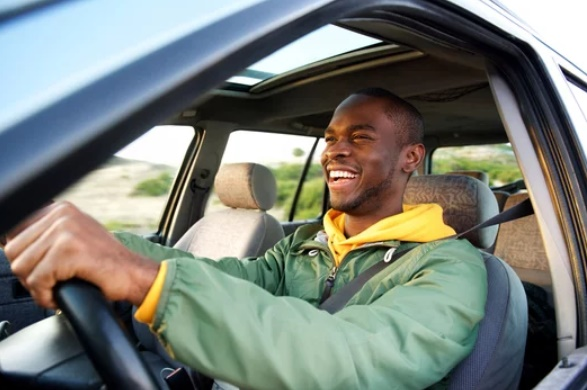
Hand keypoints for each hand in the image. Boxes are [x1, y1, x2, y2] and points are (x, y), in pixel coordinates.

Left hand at [4, 201, 158, 308]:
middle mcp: (61, 214)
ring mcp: (64, 231)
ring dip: (36, 287)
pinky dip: (45, 296)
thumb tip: (7, 242)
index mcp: (60, 208)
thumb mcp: (74, 238)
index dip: (23, 257)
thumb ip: (46, 235)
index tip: (39, 269)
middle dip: (27, 274)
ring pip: (21, 267)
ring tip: (55, 289)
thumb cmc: (105, 263)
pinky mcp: (67, 251)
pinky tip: (59, 296)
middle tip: (48, 284)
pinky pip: (37, 280)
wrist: (133, 274)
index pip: (14, 231)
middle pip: (13, 250)